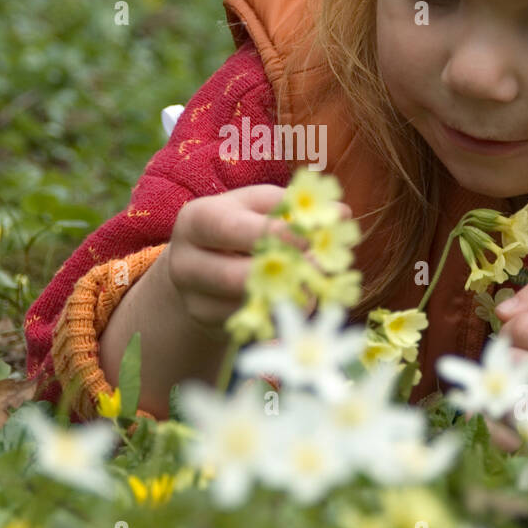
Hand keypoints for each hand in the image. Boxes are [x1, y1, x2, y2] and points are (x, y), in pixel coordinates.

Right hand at [166, 183, 349, 339]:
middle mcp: (186, 260)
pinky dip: (277, 313)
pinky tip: (294, 300)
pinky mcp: (204, 321)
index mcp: (198, 219)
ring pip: (247, 306)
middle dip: (285, 276)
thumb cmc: (238, 224)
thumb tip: (342, 213)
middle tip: (321, 270)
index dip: (280, 236)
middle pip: (238, 277)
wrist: (199, 262)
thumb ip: (294, 207)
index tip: (313, 241)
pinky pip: (248, 321)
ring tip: (314, 285)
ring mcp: (192, 296)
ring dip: (287, 298)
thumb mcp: (257, 206)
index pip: (238, 229)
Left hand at [477, 279, 527, 451]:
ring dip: (506, 384)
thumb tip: (503, 311)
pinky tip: (521, 410)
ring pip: (506, 397)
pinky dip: (501, 418)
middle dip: (511, 354)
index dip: (521, 326)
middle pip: (515, 361)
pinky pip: (501, 432)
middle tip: (525, 359)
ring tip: (525, 382)